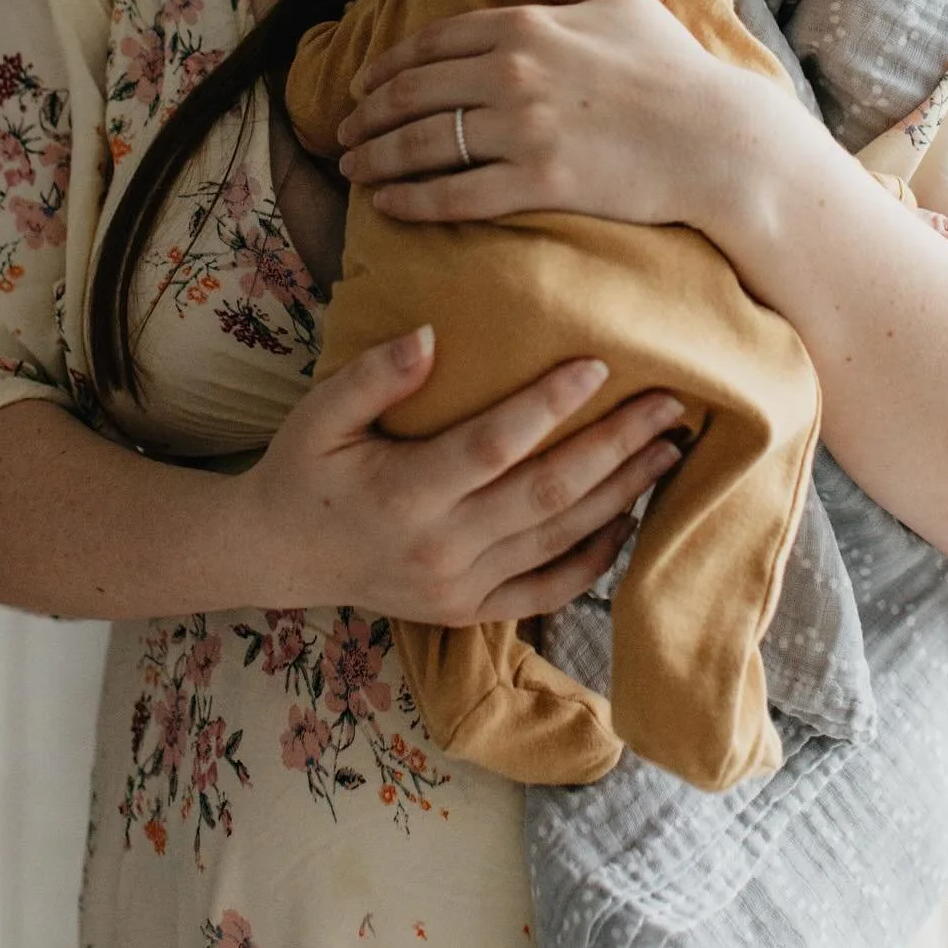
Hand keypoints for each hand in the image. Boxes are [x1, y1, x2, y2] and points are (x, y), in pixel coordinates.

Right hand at [234, 324, 686, 624]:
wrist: (278, 555)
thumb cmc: (304, 469)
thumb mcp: (317, 415)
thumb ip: (372, 377)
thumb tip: (431, 335)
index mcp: (404, 494)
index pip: (494, 445)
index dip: (549, 405)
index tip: (599, 363)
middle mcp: (441, 548)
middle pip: (548, 493)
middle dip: (617, 446)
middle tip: (669, 403)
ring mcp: (461, 587)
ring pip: (561, 538)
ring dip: (623, 493)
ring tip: (668, 448)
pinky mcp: (471, 611)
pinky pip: (549, 589)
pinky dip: (596, 555)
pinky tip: (630, 516)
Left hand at [336, 0, 801, 231]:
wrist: (717, 138)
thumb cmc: (669, 64)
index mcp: (524, 24)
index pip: (430, 44)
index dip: (387, 67)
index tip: (363, 87)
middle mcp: (513, 72)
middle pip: (412, 94)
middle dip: (367, 116)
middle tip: (344, 134)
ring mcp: (523, 129)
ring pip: (422, 144)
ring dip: (376, 159)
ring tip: (354, 171)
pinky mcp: (537, 182)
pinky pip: (454, 194)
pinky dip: (411, 201)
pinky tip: (388, 207)